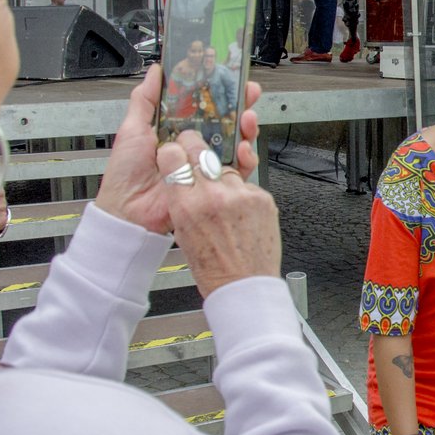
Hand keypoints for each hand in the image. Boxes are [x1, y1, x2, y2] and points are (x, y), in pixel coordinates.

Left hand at [94, 65, 260, 234]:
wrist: (128, 210)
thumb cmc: (125, 174)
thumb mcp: (132, 129)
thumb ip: (145, 100)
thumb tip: (156, 72)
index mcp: (177, 130)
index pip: (204, 106)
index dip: (219, 92)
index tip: (229, 77)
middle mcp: (194, 145)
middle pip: (226, 121)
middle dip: (241, 105)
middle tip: (248, 93)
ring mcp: (205, 164)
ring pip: (236, 143)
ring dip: (246, 128)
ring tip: (247, 118)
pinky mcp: (213, 184)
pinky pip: (237, 171)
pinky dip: (246, 159)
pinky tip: (244, 148)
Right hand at [162, 131, 279, 296]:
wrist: (246, 285)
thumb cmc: (214, 268)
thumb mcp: (183, 233)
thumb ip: (182, 201)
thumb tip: (182, 177)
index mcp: (186, 206)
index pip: (172, 156)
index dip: (173, 151)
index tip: (175, 151)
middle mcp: (213, 195)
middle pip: (199, 149)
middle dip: (196, 148)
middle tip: (197, 155)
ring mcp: (240, 195)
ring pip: (226, 168)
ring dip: (223, 179)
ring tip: (224, 205)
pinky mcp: (262, 197)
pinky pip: (247, 184)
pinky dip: (243, 194)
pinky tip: (241, 214)